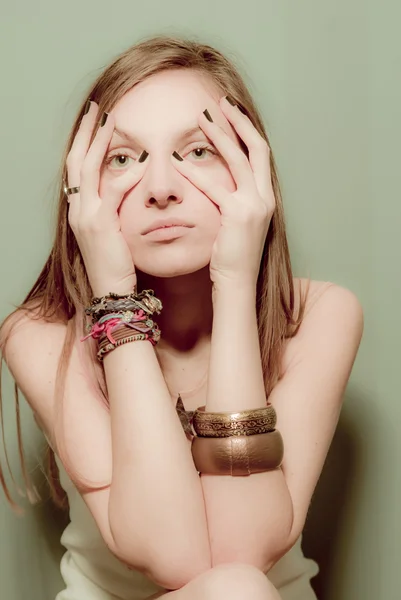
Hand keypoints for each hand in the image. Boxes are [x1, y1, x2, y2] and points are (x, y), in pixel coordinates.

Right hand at [65, 101, 148, 297]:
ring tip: (111, 121)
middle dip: (86, 132)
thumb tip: (131, 187)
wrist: (111, 291)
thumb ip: (115, 208)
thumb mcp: (113, 232)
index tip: (95, 121)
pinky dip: (126, 175)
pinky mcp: (100, 225)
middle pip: (75, 160)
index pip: (77, 168)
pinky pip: (112, 193)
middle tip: (97, 108)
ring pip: (87, 170)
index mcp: (79, 210)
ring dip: (99, 143)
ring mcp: (85, 216)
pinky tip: (141, 161)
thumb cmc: (117, 264)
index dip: (84, 143)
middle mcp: (77, 210)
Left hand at [171, 95, 274, 288]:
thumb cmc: (233, 254)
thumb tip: (220, 181)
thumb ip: (233, 198)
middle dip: (239, 122)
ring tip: (203, 118)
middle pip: (256, 148)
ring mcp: (255, 205)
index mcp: (266, 196)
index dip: (247, 130)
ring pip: (239, 160)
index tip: (232, 111)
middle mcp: (265, 197)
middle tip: (220, 102)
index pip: (261, 154)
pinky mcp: (238, 215)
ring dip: (221, 136)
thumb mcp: (238, 221)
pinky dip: (196, 172)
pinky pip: (215, 187)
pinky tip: (179, 160)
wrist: (237, 280)